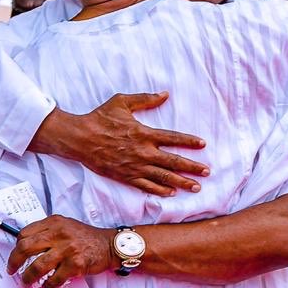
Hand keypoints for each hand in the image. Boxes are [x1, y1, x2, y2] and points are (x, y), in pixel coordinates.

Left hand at [7, 215, 113, 287]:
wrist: (109, 245)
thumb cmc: (86, 237)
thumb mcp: (66, 226)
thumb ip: (48, 232)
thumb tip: (25, 247)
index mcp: (54, 222)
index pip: (25, 233)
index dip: (16, 247)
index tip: (15, 255)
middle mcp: (59, 233)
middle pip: (25, 247)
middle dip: (14, 261)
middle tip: (11, 270)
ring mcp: (67, 249)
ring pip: (37, 266)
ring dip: (28, 277)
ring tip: (26, 282)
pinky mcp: (75, 264)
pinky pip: (54, 278)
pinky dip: (48, 285)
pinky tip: (46, 286)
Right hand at [31, 92, 208, 196]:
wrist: (80, 138)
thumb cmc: (100, 118)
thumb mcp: (122, 102)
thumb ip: (145, 98)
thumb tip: (165, 94)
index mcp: (143, 133)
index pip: (172, 138)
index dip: (189, 141)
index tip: (203, 144)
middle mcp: (142, 151)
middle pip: (173, 162)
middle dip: (192, 167)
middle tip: (207, 172)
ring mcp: (134, 166)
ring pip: (163, 177)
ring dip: (181, 182)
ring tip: (196, 187)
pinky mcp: (125, 176)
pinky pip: (146, 186)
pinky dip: (160, 190)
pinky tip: (172, 193)